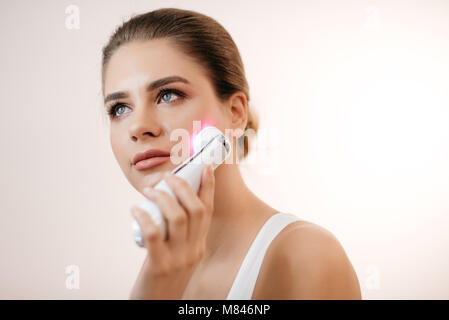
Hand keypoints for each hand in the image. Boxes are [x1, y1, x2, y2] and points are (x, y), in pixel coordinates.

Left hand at [129, 165, 214, 298]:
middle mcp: (194, 250)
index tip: (203, 167)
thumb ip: (179, 235)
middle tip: (168, 176)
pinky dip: (145, 217)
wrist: (157, 306)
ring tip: (149, 190)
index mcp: (199, 245)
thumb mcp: (180, 254)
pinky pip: (154, 235)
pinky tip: (135, 210)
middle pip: (196, 210)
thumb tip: (167, 205)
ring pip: (177, 218)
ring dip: (163, 198)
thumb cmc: (164, 276)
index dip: (208, 187)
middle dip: (183, 187)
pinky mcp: (159, 266)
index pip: (208, 211)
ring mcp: (178, 258)